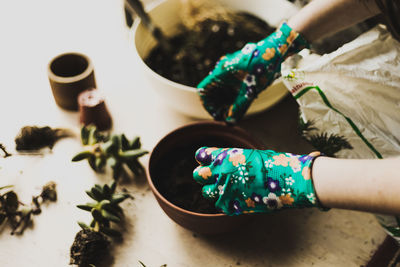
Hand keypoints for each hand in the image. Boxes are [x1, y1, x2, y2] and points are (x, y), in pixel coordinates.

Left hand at [193, 147, 321, 214]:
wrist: (290, 182)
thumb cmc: (274, 164)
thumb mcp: (252, 155)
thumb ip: (234, 158)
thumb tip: (225, 162)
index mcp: (225, 156)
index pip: (201, 154)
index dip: (205, 157)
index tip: (209, 159)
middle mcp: (221, 173)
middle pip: (198, 174)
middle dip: (205, 175)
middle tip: (214, 175)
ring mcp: (225, 191)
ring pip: (206, 192)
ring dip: (213, 190)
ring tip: (226, 188)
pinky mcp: (232, 206)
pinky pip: (220, 205)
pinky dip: (226, 202)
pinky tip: (237, 197)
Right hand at [197, 22, 307, 122]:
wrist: (276, 50)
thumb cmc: (263, 66)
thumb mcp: (251, 89)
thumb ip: (239, 106)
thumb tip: (229, 122)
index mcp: (221, 72)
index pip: (203, 90)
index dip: (207, 105)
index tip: (218, 114)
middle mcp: (223, 73)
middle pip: (212, 94)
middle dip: (218, 107)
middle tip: (229, 117)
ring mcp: (230, 74)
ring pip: (222, 94)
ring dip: (227, 105)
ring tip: (238, 112)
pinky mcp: (239, 76)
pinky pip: (231, 91)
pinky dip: (234, 100)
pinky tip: (244, 103)